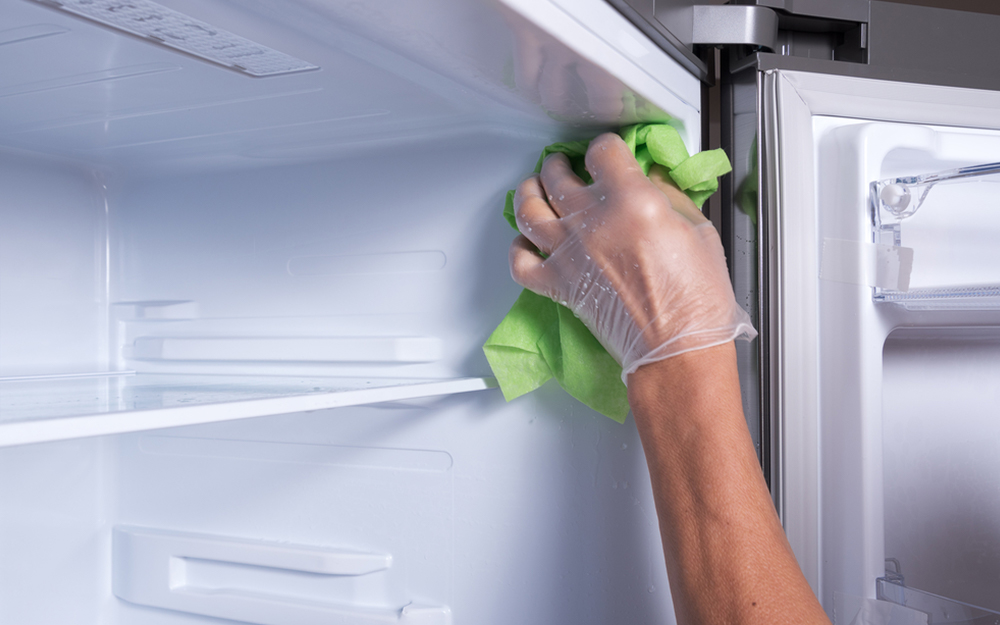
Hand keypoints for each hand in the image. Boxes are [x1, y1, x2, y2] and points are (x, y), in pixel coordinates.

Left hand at [508, 133, 755, 379]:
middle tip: (564, 165)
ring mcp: (569, 254)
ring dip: (529, 192)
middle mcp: (592, 222)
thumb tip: (649, 180)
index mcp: (631, 201)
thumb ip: (668, 196)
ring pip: (528, 210)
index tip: (608, 154)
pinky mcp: (558, 285)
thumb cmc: (697, 299)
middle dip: (561, 165)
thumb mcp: (698, 230)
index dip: (605, 148)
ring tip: (534, 187)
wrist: (678, 350)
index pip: (602, 152)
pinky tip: (526, 242)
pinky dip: (517, 249)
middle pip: (558, 176)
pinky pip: (519, 263)